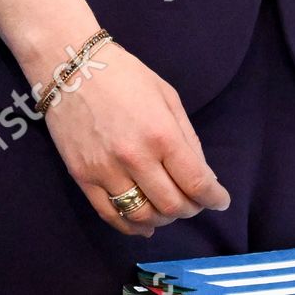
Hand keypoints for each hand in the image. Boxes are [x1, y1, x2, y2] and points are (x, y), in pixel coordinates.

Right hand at [41, 42, 231, 236]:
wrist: (73, 67)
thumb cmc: (126, 76)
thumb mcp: (167, 96)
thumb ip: (187, 137)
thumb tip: (203, 175)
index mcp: (161, 133)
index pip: (195, 181)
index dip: (213, 197)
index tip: (221, 201)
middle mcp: (135, 157)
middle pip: (171, 205)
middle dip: (191, 209)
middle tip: (196, 202)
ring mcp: (106, 170)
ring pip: (142, 216)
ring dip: (163, 220)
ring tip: (171, 210)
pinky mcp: (83, 178)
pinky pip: (110, 215)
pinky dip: (131, 227)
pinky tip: (144, 224)